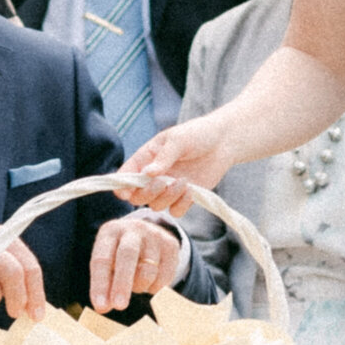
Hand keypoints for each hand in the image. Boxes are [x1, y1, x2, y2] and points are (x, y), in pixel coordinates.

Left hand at [89, 215, 183, 312]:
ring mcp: (154, 235)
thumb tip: (104, 308)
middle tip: (119, 306)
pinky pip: (165, 277)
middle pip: (127, 256)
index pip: (102, 259)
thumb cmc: (119, 255)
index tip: (101, 307)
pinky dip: (155, 288)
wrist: (146, 234)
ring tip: (136, 286)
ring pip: (148, 270)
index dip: (100, 284)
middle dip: (122, 284)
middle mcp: (133, 229)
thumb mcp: (108, 263)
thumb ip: (105, 284)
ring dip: (140, 287)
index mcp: (110, 232)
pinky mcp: (171, 245)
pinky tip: (150, 282)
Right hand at [115, 115, 233, 216]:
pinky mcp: (184, 197)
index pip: (124, 176)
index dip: (121, 187)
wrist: (223, 141)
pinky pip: (175, 211)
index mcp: (146, 158)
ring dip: (168, 197)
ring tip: (184, 181)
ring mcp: (168, 188)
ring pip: (156, 206)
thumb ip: (163, 157)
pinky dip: (181, 205)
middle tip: (163, 182)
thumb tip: (147, 174)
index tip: (127, 192)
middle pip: (137, 196)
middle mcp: (154, 176)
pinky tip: (191, 191)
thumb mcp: (178, 140)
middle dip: (148, 193)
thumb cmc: (198, 134)